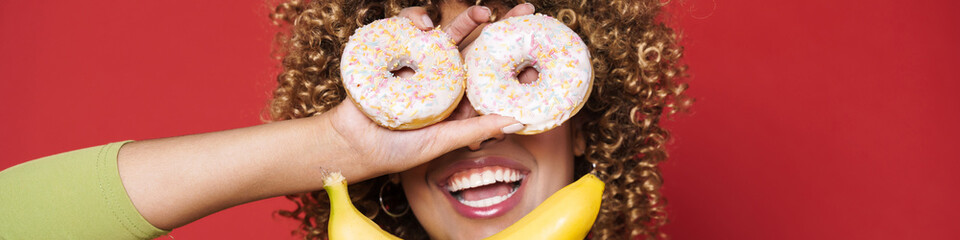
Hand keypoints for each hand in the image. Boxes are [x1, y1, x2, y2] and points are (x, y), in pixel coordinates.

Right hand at [323, 4, 536, 180]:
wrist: (351, 145)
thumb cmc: (397, 150)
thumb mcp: (443, 140)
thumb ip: (478, 128)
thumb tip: (520, 121)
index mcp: (457, 96)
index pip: (490, 74)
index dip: (514, 61)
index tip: (539, 50)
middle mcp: (441, 75)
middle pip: (475, 46)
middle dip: (500, 27)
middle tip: (526, 9)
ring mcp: (418, 61)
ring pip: (446, 33)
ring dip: (465, 19)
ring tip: (483, 12)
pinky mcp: (393, 50)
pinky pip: (406, 27)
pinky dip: (415, 19)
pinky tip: (424, 24)